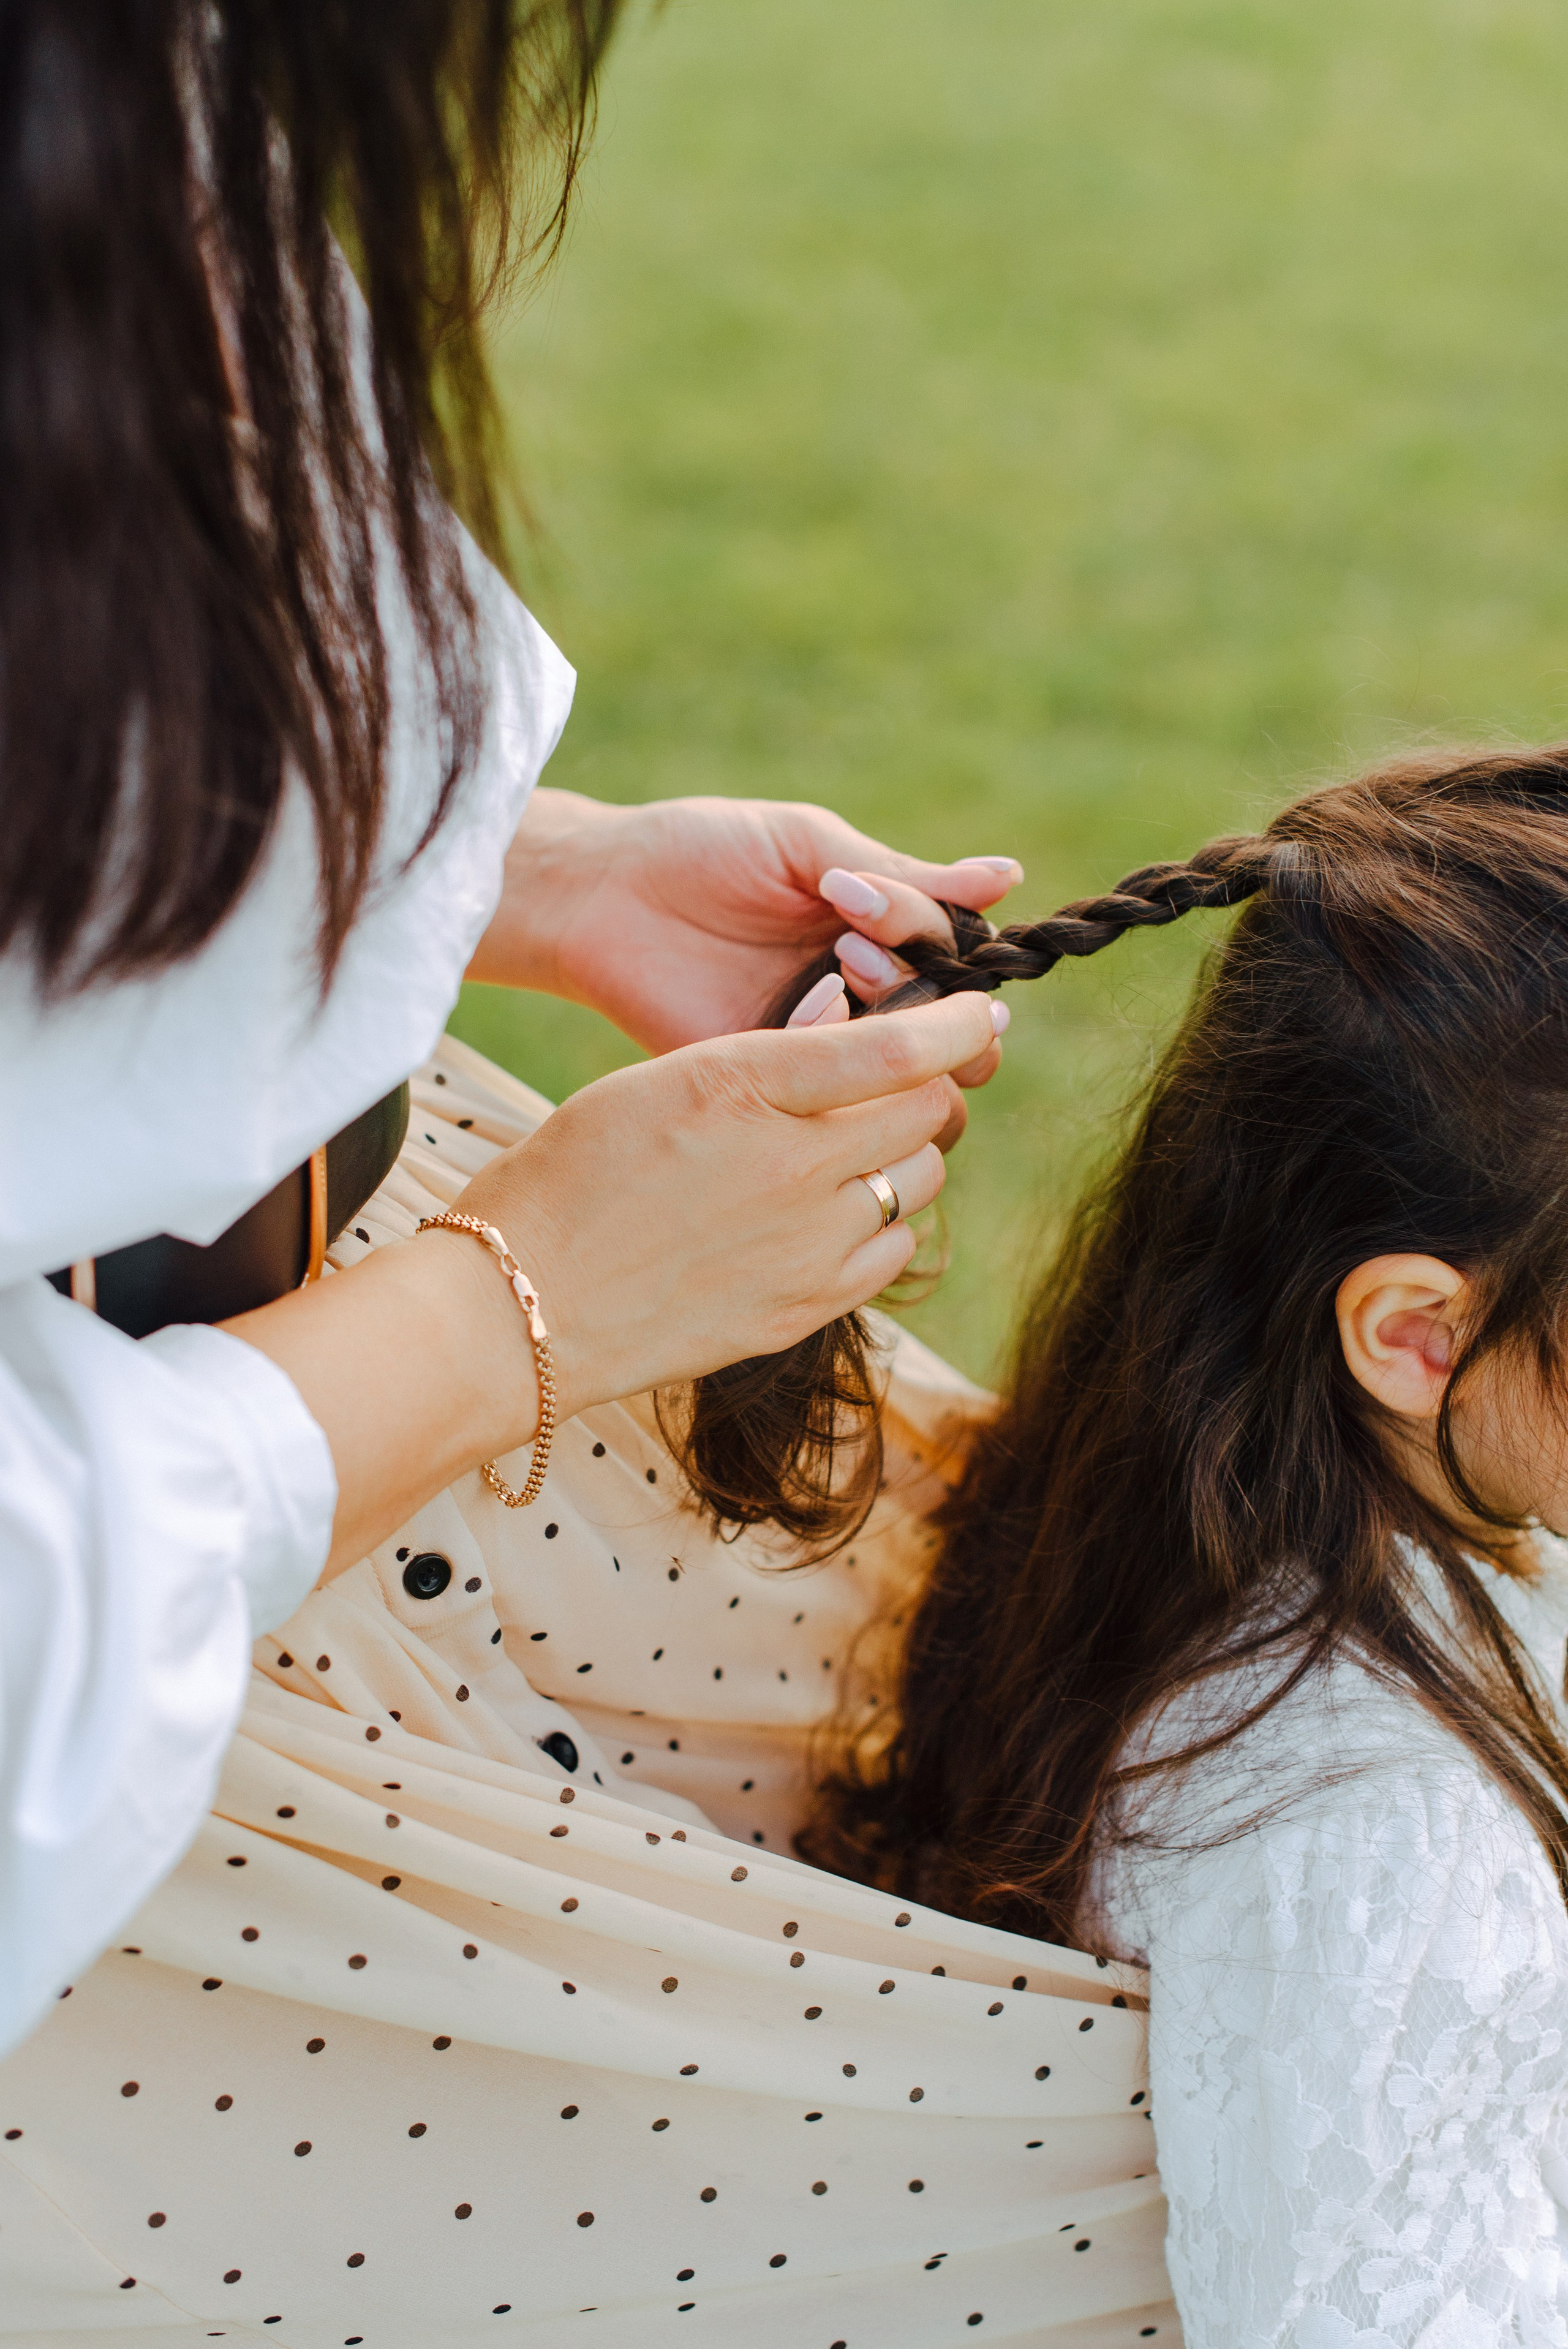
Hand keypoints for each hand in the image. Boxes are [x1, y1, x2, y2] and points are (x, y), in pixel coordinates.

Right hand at [452, 989, 1006, 1425]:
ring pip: (919, 1182)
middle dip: (922, 1088)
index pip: (896, 1051)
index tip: (976, 1012)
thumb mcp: (660, 1083)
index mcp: (744, 1090)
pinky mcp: (804, 1308)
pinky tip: (830, 1215)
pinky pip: (892, 1253)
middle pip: (926, 1115)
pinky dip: (881, 1224)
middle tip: (893, 1082)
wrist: (521, 1304)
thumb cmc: (571, 1175)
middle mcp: (792, 1169)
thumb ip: (764, 1066)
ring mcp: (806, 1248)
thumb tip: (849, 1035)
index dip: (953, 1026)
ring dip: (901, 1156)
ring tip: (844, 1151)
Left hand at [469, 789, 1021, 1054]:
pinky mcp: (779, 1087)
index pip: (964, 962)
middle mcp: (866, 1000)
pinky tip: (799, 1003)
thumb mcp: (811, 847)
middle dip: (931, 993)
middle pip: (957, 1034)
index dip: (942, 939)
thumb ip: (907, 877)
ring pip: (912, 1075)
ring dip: (891, 1019)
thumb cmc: (701, 851)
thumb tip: (1011, 876)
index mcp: (883, 936)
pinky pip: (844, 1098)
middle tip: (859, 948)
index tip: (874, 902)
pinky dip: (838, 1047)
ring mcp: (825, 1049)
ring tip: (833, 966)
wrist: (601, 895)